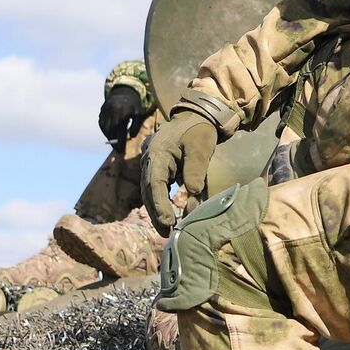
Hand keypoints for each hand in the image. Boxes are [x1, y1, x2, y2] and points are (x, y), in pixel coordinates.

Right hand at [98, 84, 149, 144]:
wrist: (124, 91)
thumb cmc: (134, 105)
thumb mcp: (139, 113)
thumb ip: (136, 125)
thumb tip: (131, 137)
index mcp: (123, 110)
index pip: (120, 129)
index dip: (120, 141)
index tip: (122, 150)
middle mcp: (112, 110)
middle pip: (111, 130)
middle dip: (114, 142)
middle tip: (119, 150)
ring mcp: (105, 110)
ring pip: (105, 128)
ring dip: (109, 138)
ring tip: (115, 145)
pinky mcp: (101, 111)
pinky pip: (101, 124)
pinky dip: (105, 131)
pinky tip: (110, 136)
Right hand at [141, 110, 217, 233]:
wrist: (195, 116)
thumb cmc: (199, 130)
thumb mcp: (201, 146)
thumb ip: (196, 169)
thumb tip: (193, 193)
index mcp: (157, 153)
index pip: (155, 183)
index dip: (160, 204)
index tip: (169, 221)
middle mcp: (150, 160)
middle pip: (149, 192)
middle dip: (156, 214)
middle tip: (167, 233)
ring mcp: (152, 165)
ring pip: (150, 193)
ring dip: (157, 212)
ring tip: (167, 230)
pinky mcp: (159, 170)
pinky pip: (156, 190)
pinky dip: (161, 204)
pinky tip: (169, 218)